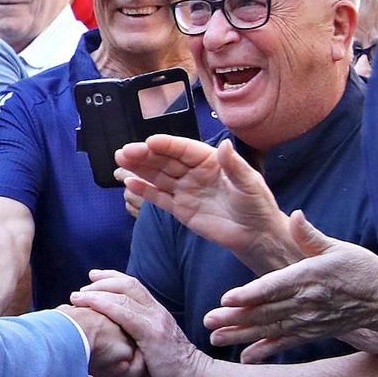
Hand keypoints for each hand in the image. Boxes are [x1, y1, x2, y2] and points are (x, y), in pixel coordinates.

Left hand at [70, 270, 208, 376]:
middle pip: (128, 284)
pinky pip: (124, 313)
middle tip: (83, 286)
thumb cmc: (174, 369)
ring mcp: (155, 321)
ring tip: (78, 296)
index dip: (113, 278)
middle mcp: (157, 312)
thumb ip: (142, 335)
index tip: (94, 277)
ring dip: (98, 293)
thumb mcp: (157, 346)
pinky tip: (89, 303)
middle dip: (103, 282)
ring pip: (124, 295)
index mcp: (158, 313)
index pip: (135, 286)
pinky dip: (104, 304)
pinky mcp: (151, 334)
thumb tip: (119, 334)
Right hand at [115, 136, 294, 268]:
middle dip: (145, 155)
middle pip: (166, 160)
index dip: (167, 145)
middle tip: (125, 151)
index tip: (149, 141)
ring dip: (140, 168)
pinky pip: (160, 198)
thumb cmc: (257, 205)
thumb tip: (224, 144)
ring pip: (159, 176)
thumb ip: (234, 166)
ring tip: (120, 160)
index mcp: (211, 161)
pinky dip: (145, 191)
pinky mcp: (181, 209)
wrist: (255, 235)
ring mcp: (186, 190)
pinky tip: (129, 183)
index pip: (185, 149)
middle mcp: (195, 172)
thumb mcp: (249, 184)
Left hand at [203, 211, 377, 362]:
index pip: (274, 286)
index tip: (227, 299)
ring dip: (242, 334)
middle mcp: (306, 302)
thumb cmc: (361, 268)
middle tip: (208, 321)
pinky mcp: (313, 332)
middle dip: (235, 317)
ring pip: (270, 329)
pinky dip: (265, 350)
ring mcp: (309, 320)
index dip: (249, 294)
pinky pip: (285, 343)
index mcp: (309, 277)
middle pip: (265, 310)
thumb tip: (295, 216)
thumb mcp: (337, 247)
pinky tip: (245, 357)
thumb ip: (310, 236)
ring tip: (216, 338)